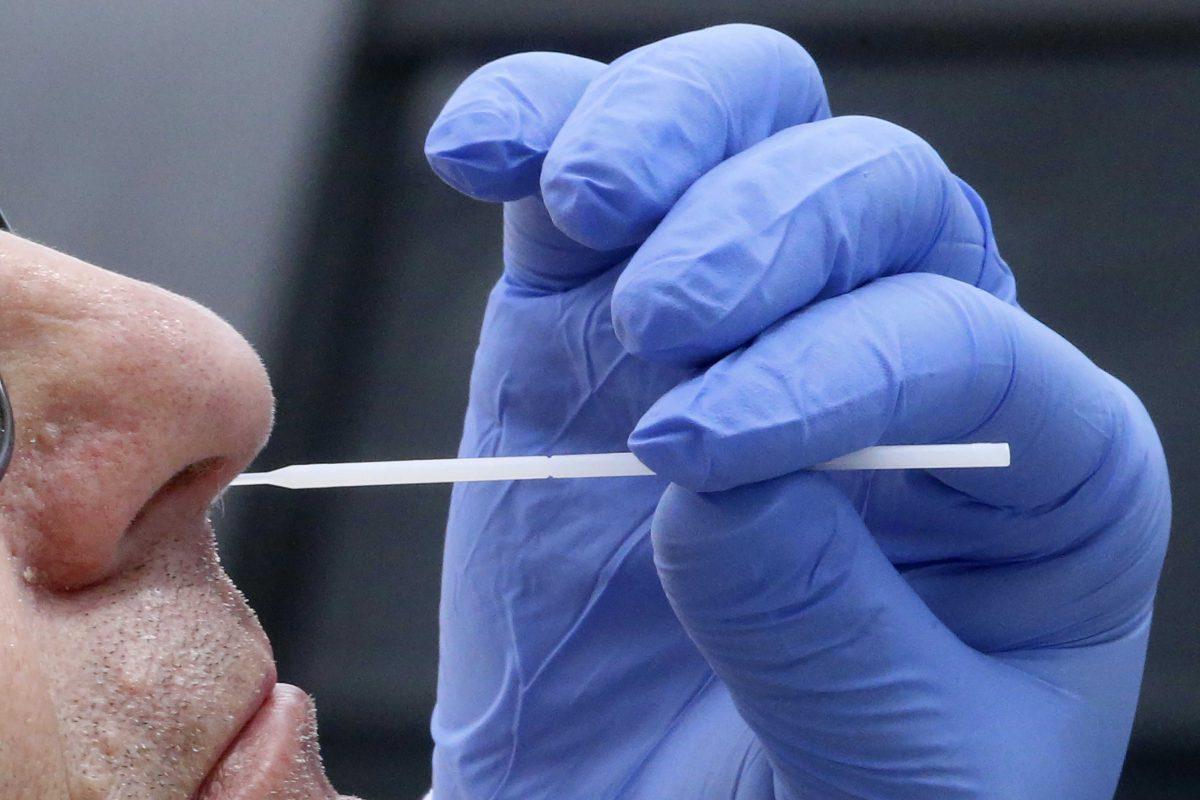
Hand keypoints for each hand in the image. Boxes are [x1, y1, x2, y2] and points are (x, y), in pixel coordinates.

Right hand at [424, 24, 1169, 798]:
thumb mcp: (893, 780)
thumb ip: (825, 636)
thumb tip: (718, 485)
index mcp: (1033, 475)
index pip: (963, 336)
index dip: (836, 367)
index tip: (702, 458)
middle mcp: (890, 363)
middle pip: (873, 190)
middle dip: (763, 227)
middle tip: (661, 329)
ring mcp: (729, 333)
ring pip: (738, 130)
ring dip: (661, 131)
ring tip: (588, 203)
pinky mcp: (585, 335)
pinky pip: (571, 186)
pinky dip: (530, 125)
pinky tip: (483, 151)